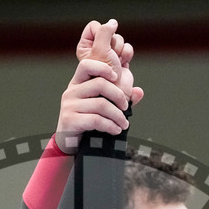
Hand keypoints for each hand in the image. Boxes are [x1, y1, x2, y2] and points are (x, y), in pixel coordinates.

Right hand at [56, 21, 131, 151]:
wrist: (69, 143)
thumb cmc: (86, 122)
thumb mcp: (101, 107)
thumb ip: (119, 98)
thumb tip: (139, 92)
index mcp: (78, 83)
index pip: (86, 65)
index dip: (103, 68)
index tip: (116, 77)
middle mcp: (71, 92)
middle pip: (100, 84)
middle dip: (119, 96)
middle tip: (126, 108)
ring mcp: (69, 106)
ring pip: (101, 104)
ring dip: (118, 116)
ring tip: (124, 124)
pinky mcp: (70, 120)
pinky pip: (96, 120)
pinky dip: (110, 125)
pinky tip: (116, 130)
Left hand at [76, 19, 143, 106]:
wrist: (115, 99)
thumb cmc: (102, 79)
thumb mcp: (100, 50)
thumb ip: (104, 32)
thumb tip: (112, 22)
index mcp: (86, 47)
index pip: (94, 27)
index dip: (101, 34)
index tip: (101, 48)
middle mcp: (97, 51)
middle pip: (110, 32)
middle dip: (113, 44)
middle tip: (110, 58)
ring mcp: (110, 57)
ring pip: (119, 40)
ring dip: (121, 50)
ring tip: (117, 64)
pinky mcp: (121, 63)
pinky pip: (127, 49)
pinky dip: (127, 55)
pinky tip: (123, 65)